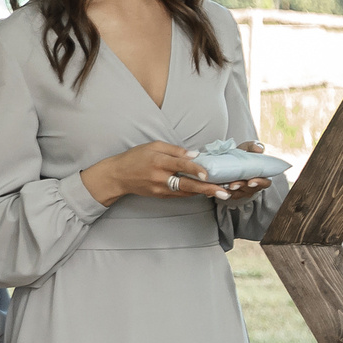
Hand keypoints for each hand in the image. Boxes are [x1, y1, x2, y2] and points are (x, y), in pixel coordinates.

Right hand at [80, 141, 228, 206]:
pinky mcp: (161, 196)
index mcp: (158, 161)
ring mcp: (160, 189)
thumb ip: (174, 150)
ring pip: (186, 192)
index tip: (208, 174)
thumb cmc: (136, 157)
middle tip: (224, 192)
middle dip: (207, 189)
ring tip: (222, 192)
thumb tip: (194, 155)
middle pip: (187, 184)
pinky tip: (206, 191)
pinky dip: (193, 193)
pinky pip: (180, 195)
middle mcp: (160, 177)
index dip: (195, 170)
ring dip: (204, 192)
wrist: (118, 176)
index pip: (180, 165)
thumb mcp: (153, 146)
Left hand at [206, 142, 274, 206]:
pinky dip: (224, 192)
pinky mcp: (233, 191)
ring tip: (226, 186)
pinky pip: (230, 194)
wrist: (231, 158)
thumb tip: (259, 149)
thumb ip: (254, 146)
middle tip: (234, 184)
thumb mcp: (248, 147)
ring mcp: (243, 189)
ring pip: (240, 194)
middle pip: (251, 190)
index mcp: (261, 175)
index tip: (251, 181)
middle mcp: (253, 184)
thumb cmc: (243, 154)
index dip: (260, 183)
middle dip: (242, 187)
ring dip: (233, 191)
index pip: (265, 183)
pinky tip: (219, 189)